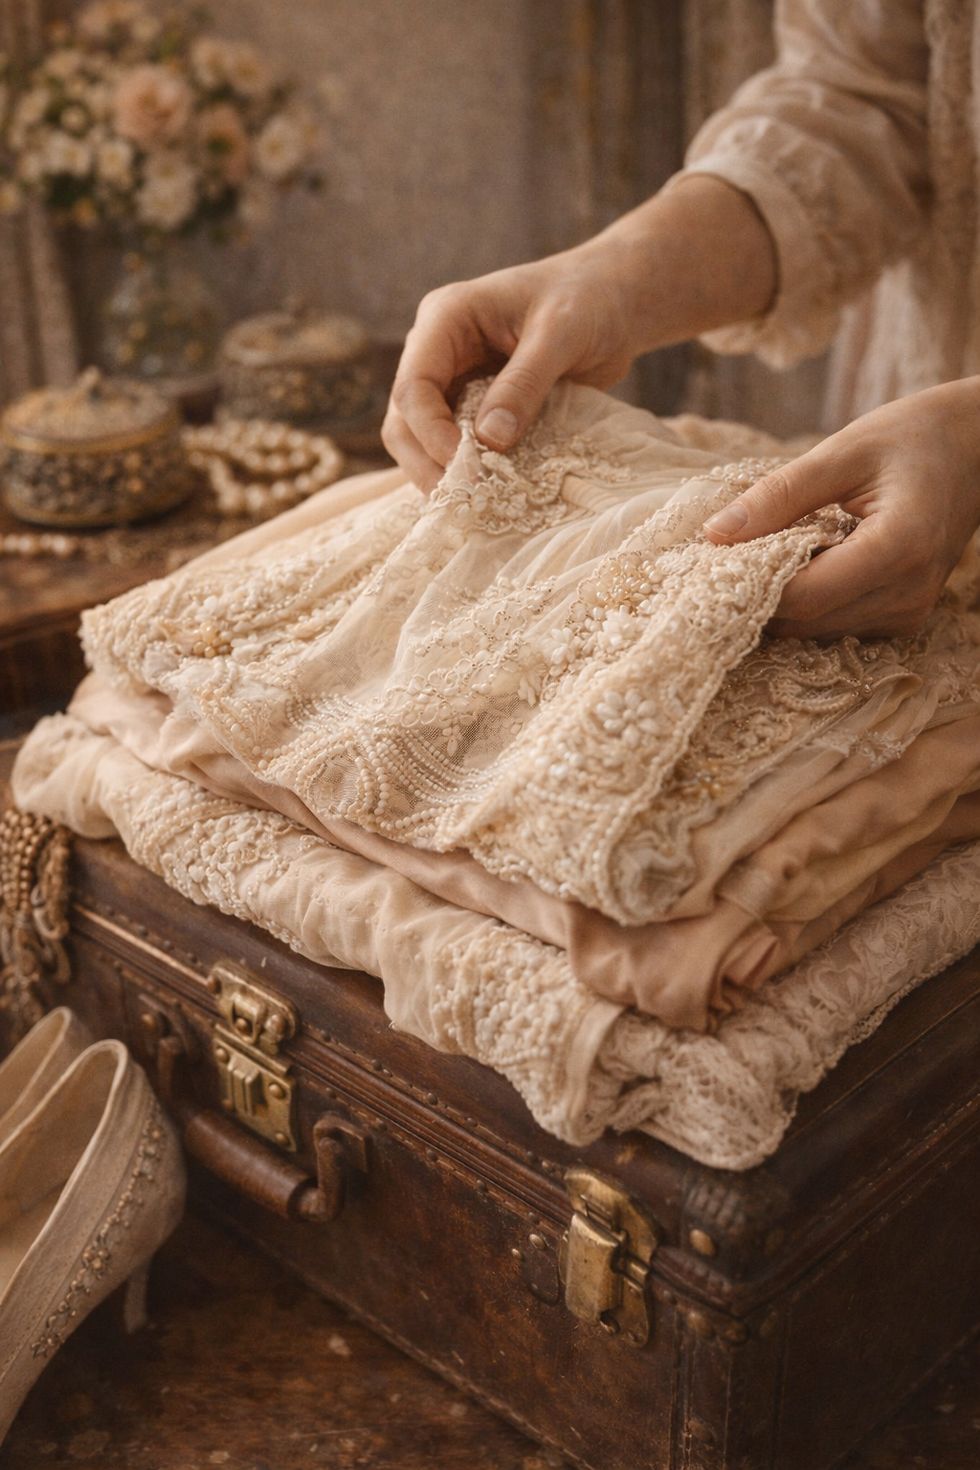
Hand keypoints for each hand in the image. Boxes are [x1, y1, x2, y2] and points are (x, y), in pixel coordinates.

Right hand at [383, 176, 776, 490]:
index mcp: (446, 319)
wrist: (611, 301)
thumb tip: (489, 441)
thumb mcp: (561, 334)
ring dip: (441, 473)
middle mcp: (437, 351)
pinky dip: (466, 470)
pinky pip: (454, 445)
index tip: (468, 467)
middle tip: (464, 498)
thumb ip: (525, 384)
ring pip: (420, 439)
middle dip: (427, 462)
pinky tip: (489, 494)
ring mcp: (452, 380)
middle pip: (404, 419)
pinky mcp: (473, 406)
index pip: (413, 385)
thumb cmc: (587, 301)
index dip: (431, 432)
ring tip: (474, 503)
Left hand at [703, 378, 979, 639]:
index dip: (751, 585)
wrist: (978, 447)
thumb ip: (777, 495)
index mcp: (900, 547)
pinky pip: (837, 626)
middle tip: (722, 559)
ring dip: (780, 603)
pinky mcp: (904, 618)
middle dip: (758, 596)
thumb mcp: (841, 452)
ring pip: (817, 631)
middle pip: (807, 621)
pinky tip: (795, 565)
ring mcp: (910, 612)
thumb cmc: (912, 436)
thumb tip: (713, 535)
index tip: (710, 559)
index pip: (804, 596)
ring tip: (757, 557)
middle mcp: (909, 593)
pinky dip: (807, 604)